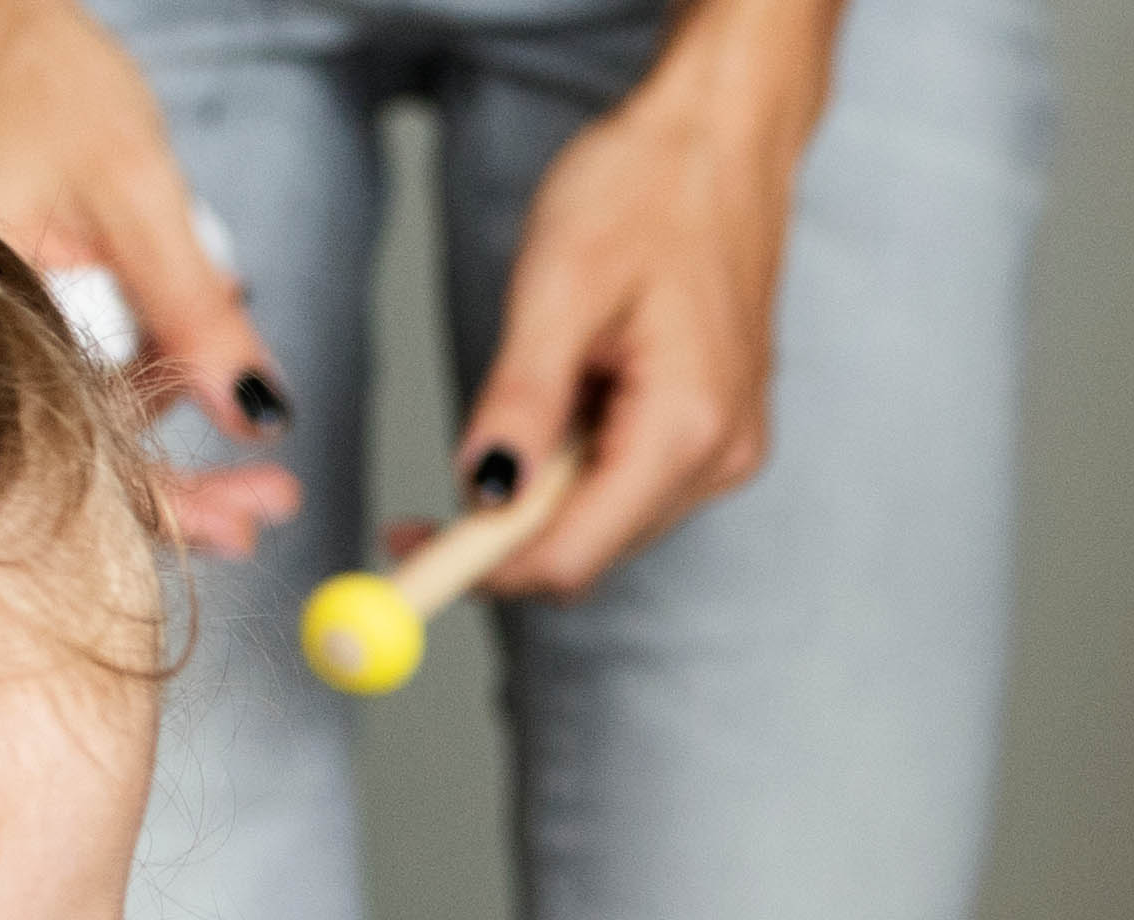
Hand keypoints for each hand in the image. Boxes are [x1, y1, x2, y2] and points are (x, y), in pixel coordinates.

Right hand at [0, 0, 297, 554]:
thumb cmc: (31, 70)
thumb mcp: (137, 192)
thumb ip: (193, 311)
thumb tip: (256, 417)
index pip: (77, 450)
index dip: (175, 500)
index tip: (258, 513)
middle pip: (76, 450)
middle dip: (183, 482)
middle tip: (270, 497)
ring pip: (78, 411)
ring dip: (164, 417)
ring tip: (237, 402)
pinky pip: (66, 362)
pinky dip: (133, 368)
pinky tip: (183, 344)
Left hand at [454, 0, 835, 595]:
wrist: (722, 141)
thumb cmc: (647, 191)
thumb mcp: (560, 286)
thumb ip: (522, 401)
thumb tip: (480, 494)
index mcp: (687, 427)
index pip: (573, 552)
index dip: (483, 564)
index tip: (406, 550)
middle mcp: (721, 458)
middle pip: (589, 547)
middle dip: (502, 533)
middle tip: (418, 503)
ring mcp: (726, 450)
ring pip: (605, 519)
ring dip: (540, 492)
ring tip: (522, 392)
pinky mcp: (716, 432)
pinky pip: (629, 481)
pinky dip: (574, 464)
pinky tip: (569, 392)